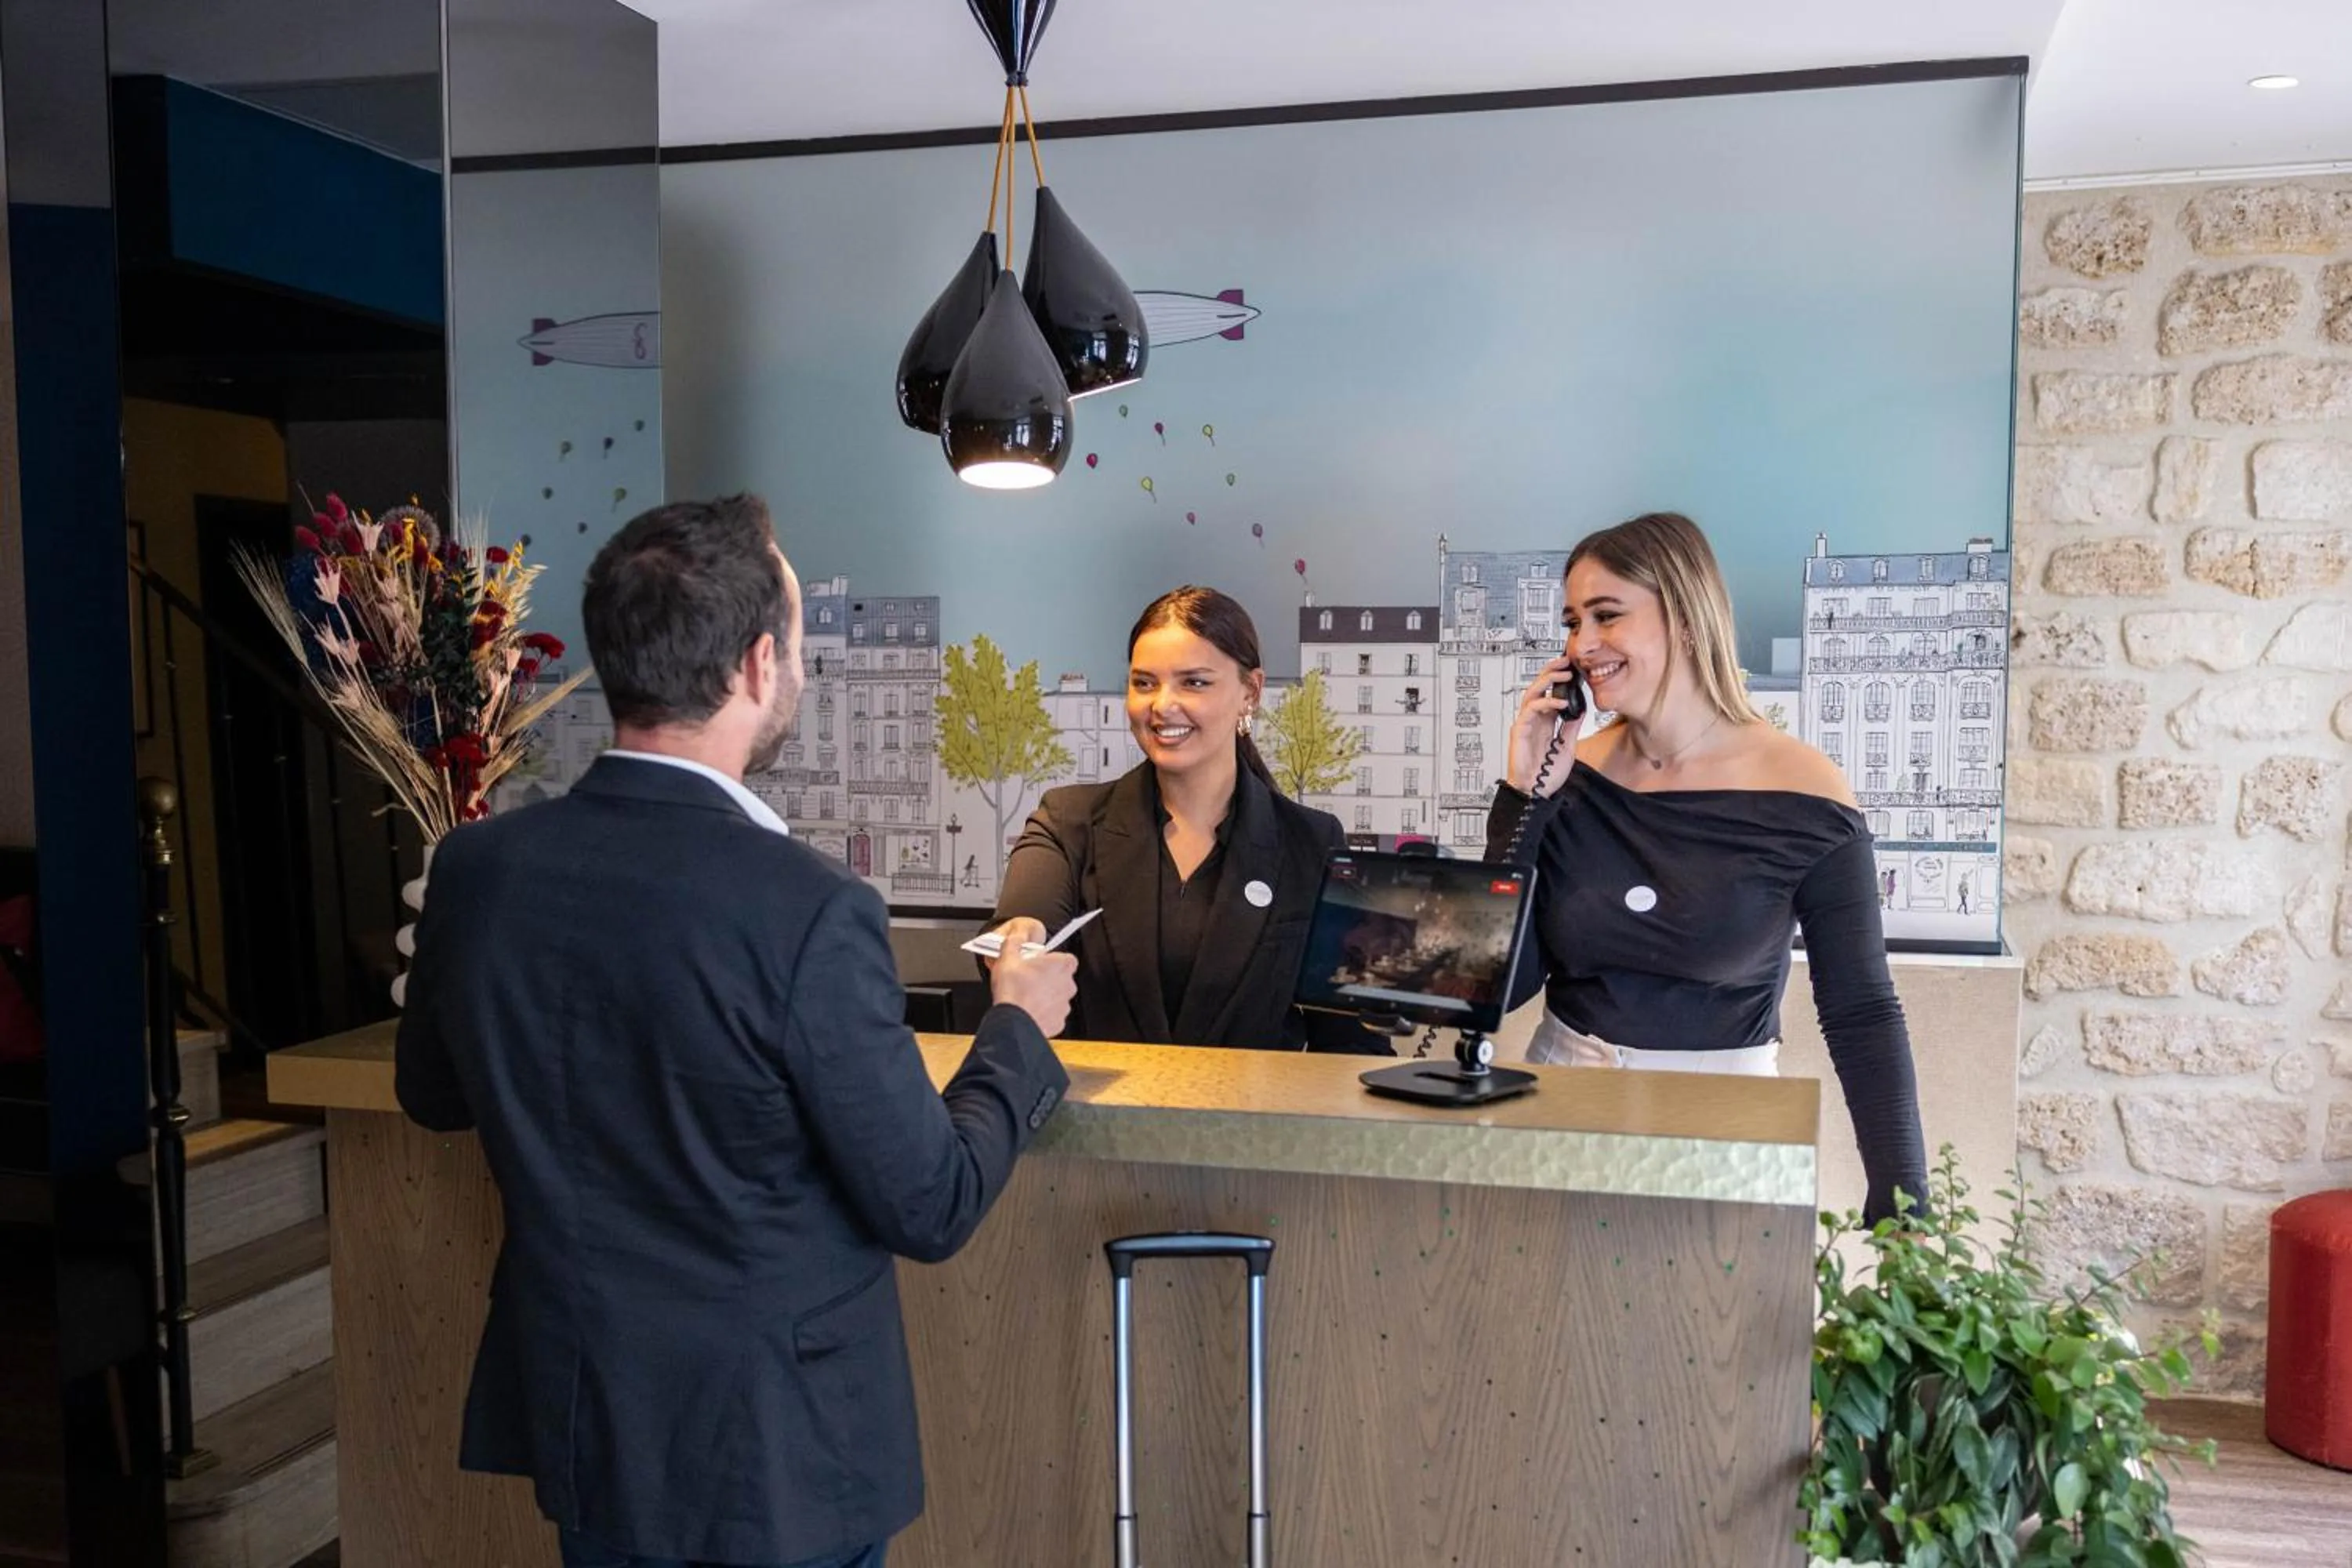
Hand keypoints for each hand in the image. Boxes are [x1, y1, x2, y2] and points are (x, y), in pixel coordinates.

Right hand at [986, 918, 1077, 1036]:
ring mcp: (1064, 1005)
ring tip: (1026, 996)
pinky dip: (1043, 1013)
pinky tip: (1028, 1010)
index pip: (1067, 958)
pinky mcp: (1058, 1021)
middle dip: (1048, 978)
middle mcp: (1068, 985)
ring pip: (1057, 997)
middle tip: (1029, 979)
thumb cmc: (1013, 991)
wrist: (1013, 1021)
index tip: (1041, 962)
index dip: (1053, 960)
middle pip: (1062, 978)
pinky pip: (1052, 1014)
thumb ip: (1014, 942)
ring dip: (1045, 996)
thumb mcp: (1008, 957)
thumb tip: (1016, 937)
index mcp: (1061, 965)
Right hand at [1505, 654, 1580, 796]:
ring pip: (1532, 693)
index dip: (1559, 679)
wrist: (1535, 792)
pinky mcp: (1520, 731)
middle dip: (1552, 671)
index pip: (1550, 693)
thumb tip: (1579, 709)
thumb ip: (1571, 727)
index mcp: (1545, 722)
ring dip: (1546, 680)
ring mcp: (1525, 724)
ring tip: (1562, 673)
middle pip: (1539, 688)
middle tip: (1566, 660)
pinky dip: (1545, 703)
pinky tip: (1560, 703)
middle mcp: (1534, 720)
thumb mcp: (1567, 746)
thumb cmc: (1546, 774)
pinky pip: (1530, 711)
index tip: (1574, 668)